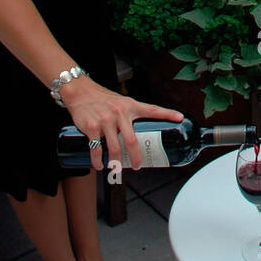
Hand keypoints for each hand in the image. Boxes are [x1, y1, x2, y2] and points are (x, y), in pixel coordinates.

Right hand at [64, 79, 183, 171]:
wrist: (80, 92)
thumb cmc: (103, 99)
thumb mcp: (121, 102)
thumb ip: (132, 113)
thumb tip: (144, 130)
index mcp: (130, 106)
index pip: (152, 109)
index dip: (167, 113)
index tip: (180, 118)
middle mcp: (119, 113)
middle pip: (132, 140)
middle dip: (136, 157)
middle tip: (138, 166)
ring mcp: (105, 120)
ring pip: (115, 148)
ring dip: (116, 163)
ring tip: (116, 169)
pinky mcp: (91, 126)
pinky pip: (96, 148)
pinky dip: (98, 160)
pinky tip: (98, 165)